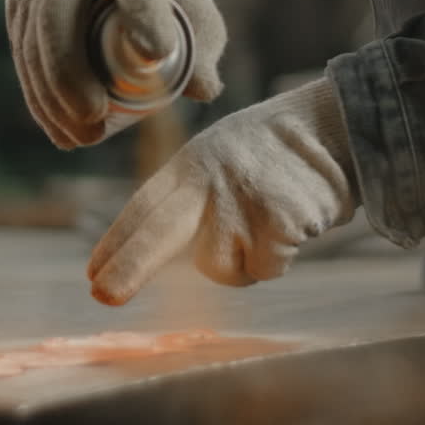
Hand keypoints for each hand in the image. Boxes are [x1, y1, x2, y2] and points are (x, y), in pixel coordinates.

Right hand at [7, 0, 226, 148]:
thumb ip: (201, 35)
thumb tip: (204, 90)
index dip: (144, 11)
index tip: (158, 53)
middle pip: (60, 12)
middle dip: (72, 73)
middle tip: (96, 118)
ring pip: (33, 40)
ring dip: (53, 97)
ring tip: (84, 137)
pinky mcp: (17, 3)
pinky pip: (22, 55)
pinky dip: (39, 99)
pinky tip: (60, 131)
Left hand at [87, 78, 356, 304]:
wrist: (330, 127)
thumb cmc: (271, 153)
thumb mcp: (218, 157)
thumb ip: (189, 197)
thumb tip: (153, 253)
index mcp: (190, 165)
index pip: (143, 207)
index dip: (117, 243)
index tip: (93, 275)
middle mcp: (208, 182)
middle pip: (159, 233)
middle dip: (130, 268)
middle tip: (104, 297)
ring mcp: (242, 202)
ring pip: (223, 269)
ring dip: (244, 260)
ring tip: (267, 222)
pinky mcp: (278, 222)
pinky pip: (265, 269)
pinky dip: (279, 257)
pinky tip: (292, 222)